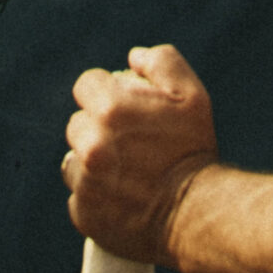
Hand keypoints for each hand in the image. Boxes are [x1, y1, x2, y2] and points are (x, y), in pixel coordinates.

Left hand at [64, 44, 218, 262]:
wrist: (197, 215)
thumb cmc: (194, 151)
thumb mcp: (192, 96)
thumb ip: (161, 63)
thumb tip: (133, 57)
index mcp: (111, 110)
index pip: (86, 85)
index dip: (105, 92)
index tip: (122, 107)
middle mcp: (91, 145)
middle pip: (78, 123)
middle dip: (97, 127)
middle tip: (128, 142)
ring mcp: (85, 182)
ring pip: (75, 160)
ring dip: (92, 162)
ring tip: (124, 171)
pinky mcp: (83, 213)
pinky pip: (79, 196)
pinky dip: (95, 195)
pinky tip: (120, 197)